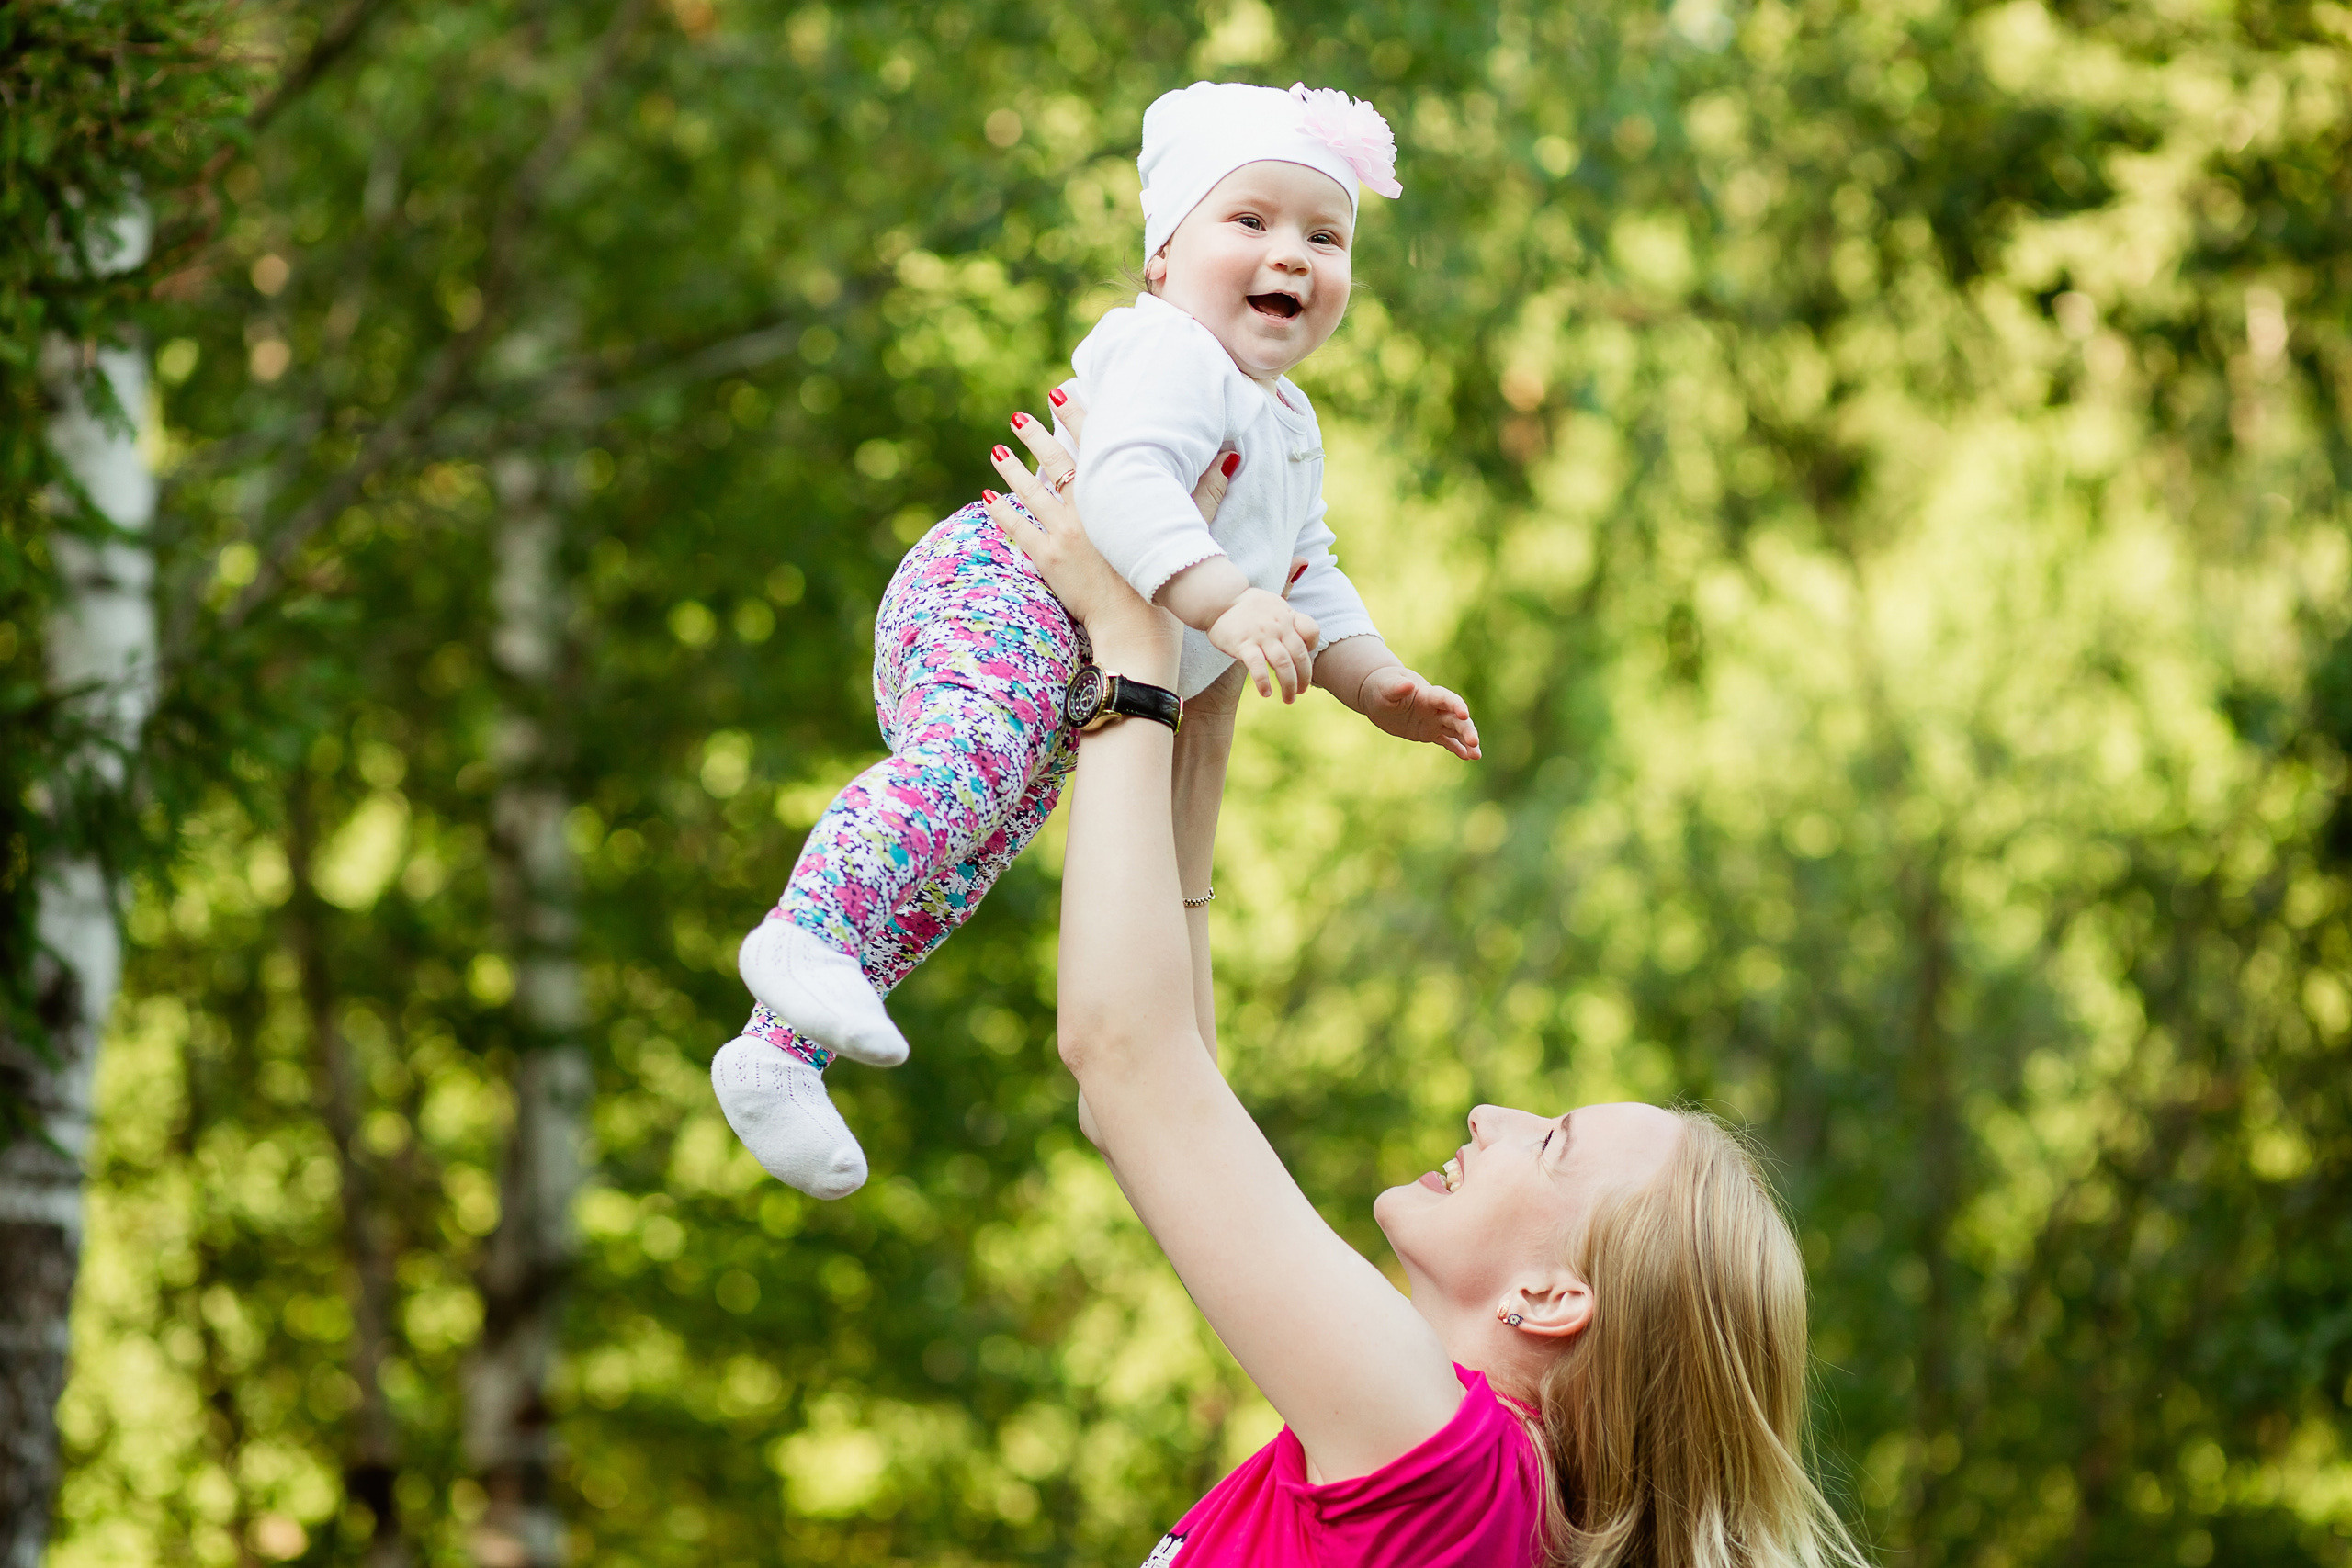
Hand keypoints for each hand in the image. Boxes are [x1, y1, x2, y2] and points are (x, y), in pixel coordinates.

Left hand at [984, 395, 1235, 655]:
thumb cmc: (1168, 577)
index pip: (1094, 446)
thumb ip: (1208, 489)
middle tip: (1018, 415)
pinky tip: (987, 498)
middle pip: (1057, 463)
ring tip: (998, 449)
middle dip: (1036, 435)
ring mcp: (1064, 533)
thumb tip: (1230, 456)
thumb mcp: (1189, 527)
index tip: (1062, 393)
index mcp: (1117, 496)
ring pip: (1031, 492)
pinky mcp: (1047, 559)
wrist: (1136, 626)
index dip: (1077, 418)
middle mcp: (1087, 508)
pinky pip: (1018, 530)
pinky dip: (1001, 513)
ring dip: (1012, 469)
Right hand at [1208, 588, 1319, 701]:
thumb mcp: (1274, 605)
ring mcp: (1262, 636)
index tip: (1303, 660)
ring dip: (1288, 685)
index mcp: (1287, 616)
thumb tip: (1300, 640)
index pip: (1311, 631)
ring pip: (1283, 664)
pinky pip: (1257, 666)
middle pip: (1299, 655)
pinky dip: (1263, 682)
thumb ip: (1288, 620)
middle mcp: (1278, 626)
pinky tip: (1266, 693)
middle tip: (1300, 691)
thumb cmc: (1247, 606)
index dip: (1312, 647)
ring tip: (1288, 699)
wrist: (1219, 599)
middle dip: (1304, 677)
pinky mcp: (1244, 644)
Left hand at [1359, 665, 1481, 759]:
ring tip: (1476, 756)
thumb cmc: (1382, 686)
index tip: (1464, 715)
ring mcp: (1433, 721)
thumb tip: (1408, 685)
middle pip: (1456, 718)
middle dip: (1466, 730)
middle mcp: (1435, 708)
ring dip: (1467, 742)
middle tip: (1474, 743)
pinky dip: (1456, 748)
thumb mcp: (1385, 687)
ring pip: (1455, 731)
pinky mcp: (1428, 732)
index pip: (1446, 699)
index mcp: (1428, 695)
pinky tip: (1467, 757)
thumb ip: (1397, 687)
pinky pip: (1446, 741)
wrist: (1379, 695)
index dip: (1456, 705)